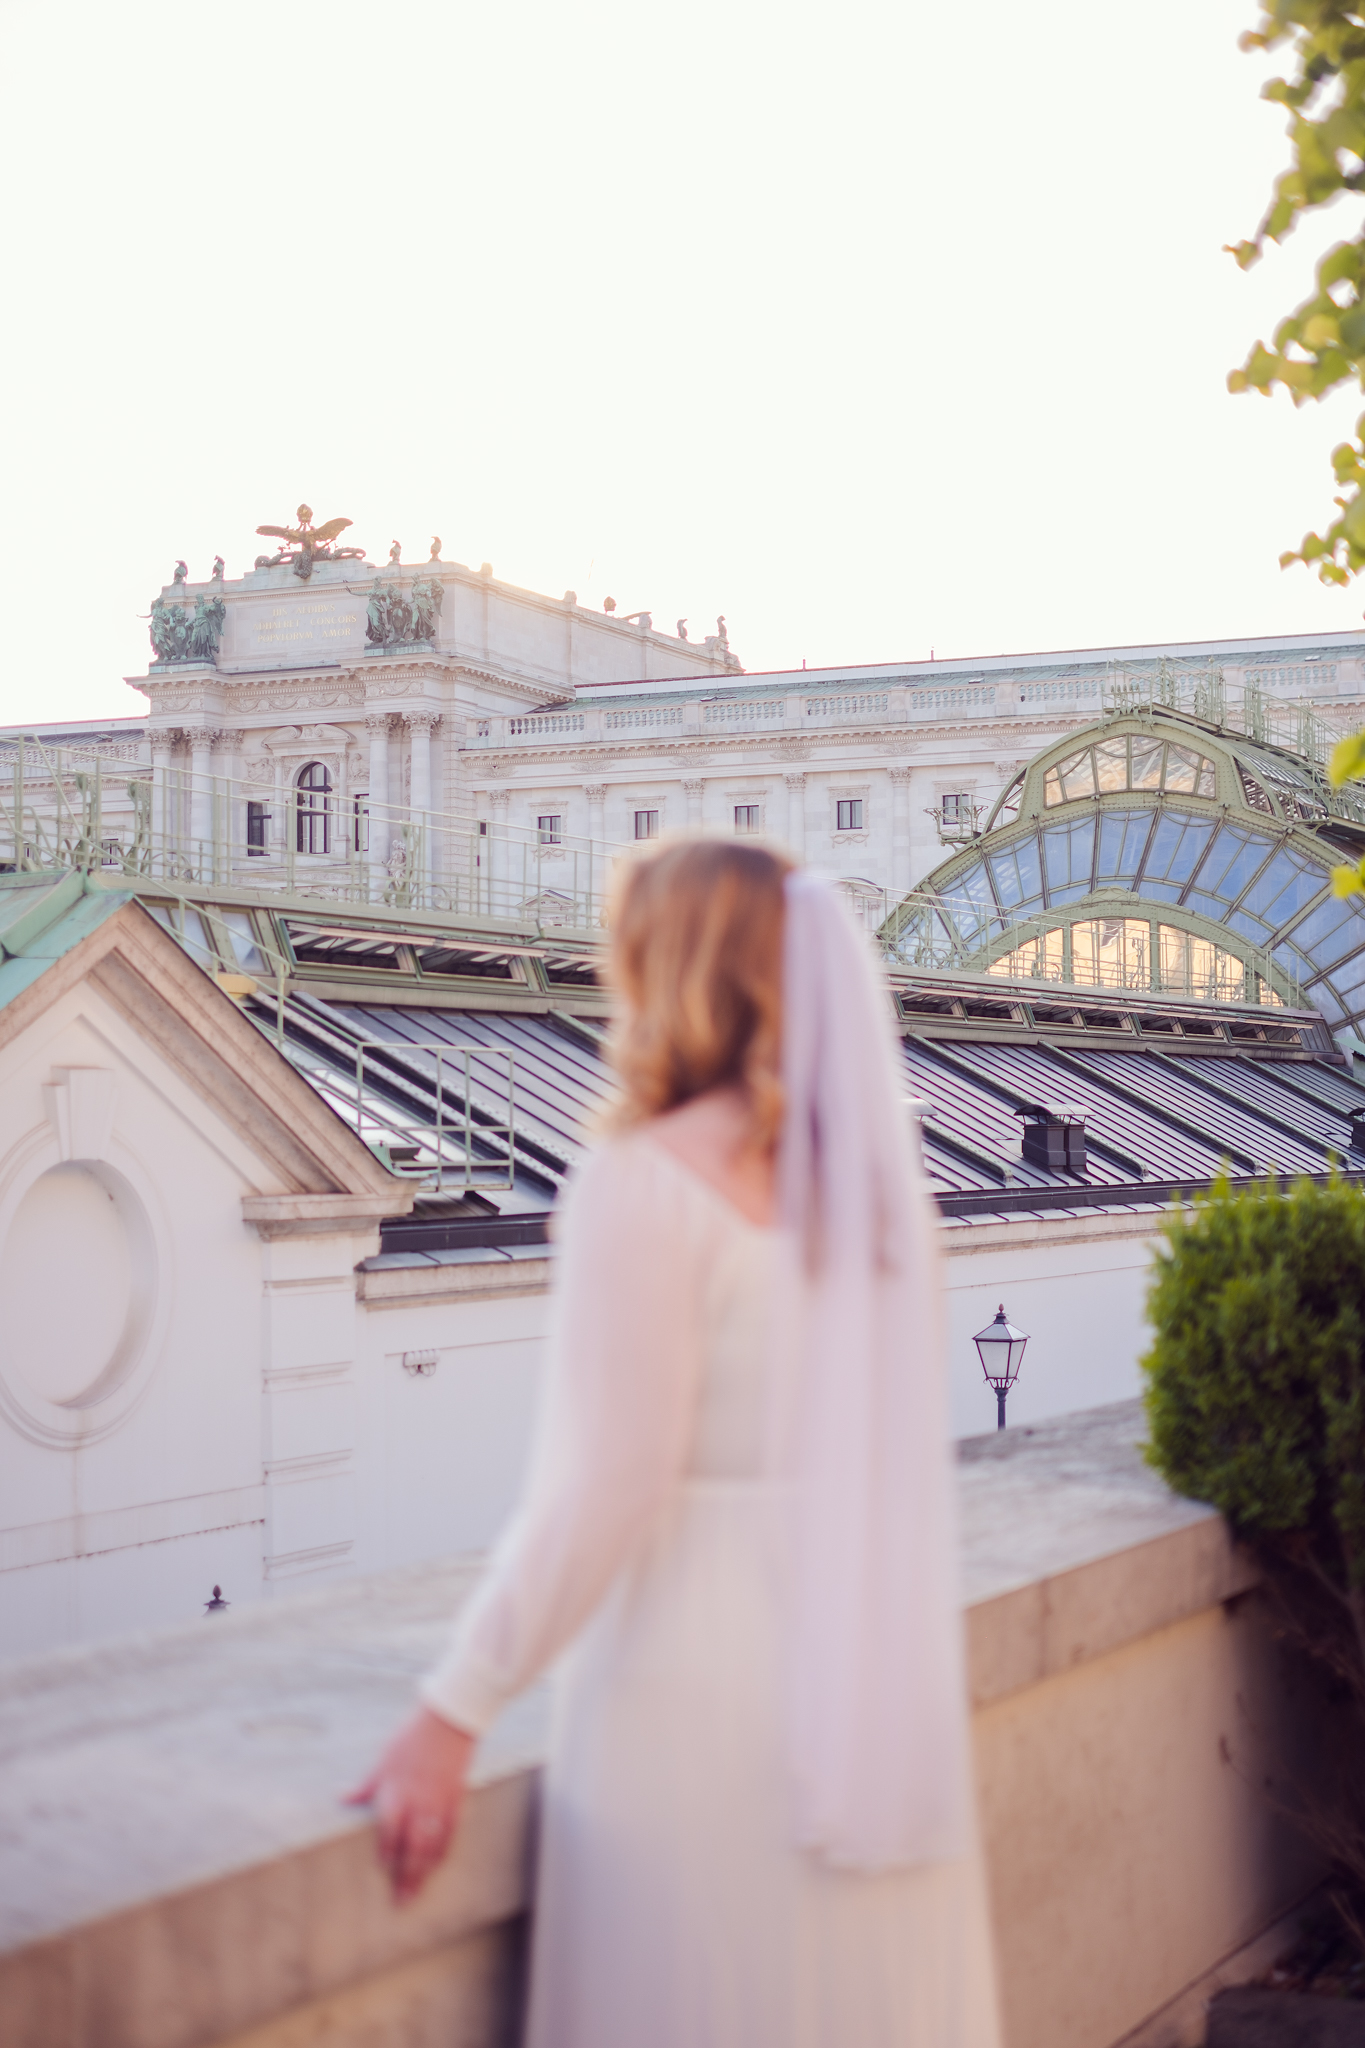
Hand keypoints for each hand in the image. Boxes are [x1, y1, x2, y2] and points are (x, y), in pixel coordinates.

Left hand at [346, 1704, 474, 1901]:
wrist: (450, 1719)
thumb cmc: (411, 1737)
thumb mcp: (383, 1760)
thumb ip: (365, 1786)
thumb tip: (341, 1798)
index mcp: (397, 1792)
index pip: (389, 1832)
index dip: (387, 1853)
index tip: (383, 1869)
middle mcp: (418, 1802)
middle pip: (412, 1848)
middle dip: (406, 1877)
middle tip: (401, 1902)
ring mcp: (440, 1803)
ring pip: (432, 1846)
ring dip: (424, 1872)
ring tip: (417, 1893)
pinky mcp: (457, 1799)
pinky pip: (451, 1834)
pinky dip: (443, 1852)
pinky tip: (437, 1865)